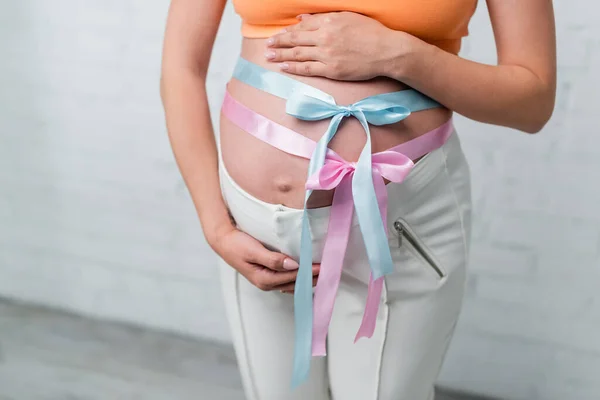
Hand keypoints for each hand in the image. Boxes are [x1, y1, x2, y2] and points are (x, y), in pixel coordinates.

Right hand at [213, 226, 319, 293]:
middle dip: (312, 278)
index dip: (309, 272)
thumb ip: (273, 260)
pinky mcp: (267, 275)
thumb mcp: (254, 251)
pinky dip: (299, 279)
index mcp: (264, 279)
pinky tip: (308, 276)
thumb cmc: (237, 244)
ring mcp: (267, 281)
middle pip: (295, 284)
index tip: (322, 266)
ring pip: (292, 284)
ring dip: (307, 280)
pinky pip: (287, 281)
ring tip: (322, 274)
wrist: (223, 242)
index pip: (292, 277)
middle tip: (329, 271)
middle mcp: (267, 284)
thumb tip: (293, 266)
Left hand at [264, 12, 417, 80]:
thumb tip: (304, 18)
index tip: (280, 34)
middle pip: (296, 39)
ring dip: (281, 54)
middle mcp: (325, 37)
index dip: (289, 31)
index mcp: (330, 22)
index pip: (303, 26)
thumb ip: (325, 17)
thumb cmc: (372, 33)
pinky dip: (294, 67)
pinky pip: (308, 68)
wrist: (387, 51)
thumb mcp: (349, 17)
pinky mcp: (331, 69)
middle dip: (279, 42)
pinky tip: (284, 66)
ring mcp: (327, 54)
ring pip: (299, 54)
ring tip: (269, 56)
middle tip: (267, 45)